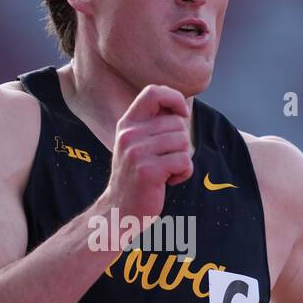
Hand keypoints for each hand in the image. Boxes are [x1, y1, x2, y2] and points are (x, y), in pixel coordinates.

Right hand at [102, 84, 193, 228]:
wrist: (118, 211)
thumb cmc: (134, 177)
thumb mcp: (135, 144)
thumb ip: (152, 125)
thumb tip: (180, 108)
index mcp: (127, 124)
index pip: (153, 92)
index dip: (174, 98)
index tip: (181, 115)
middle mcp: (129, 134)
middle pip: (177, 123)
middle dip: (181, 142)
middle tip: (167, 159)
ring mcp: (137, 152)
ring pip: (183, 142)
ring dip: (182, 159)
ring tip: (166, 171)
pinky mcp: (149, 171)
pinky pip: (184, 161)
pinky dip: (184, 173)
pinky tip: (169, 181)